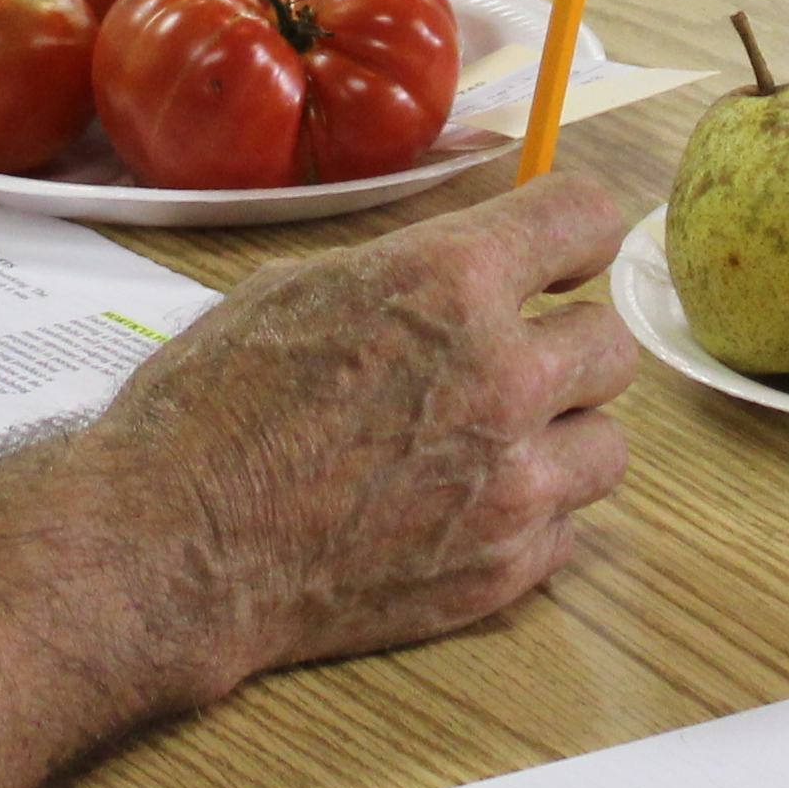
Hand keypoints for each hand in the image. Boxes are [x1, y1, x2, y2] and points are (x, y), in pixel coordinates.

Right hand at [85, 170, 645, 691]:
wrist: (175, 547)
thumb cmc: (210, 412)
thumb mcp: (298, 289)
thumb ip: (407, 277)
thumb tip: (465, 273)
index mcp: (450, 283)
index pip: (585, 220)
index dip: (574, 236)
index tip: (564, 254)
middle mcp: (503, 375)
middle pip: (612, 341)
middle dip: (565, 345)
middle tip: (512, 362)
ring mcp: (514, 482)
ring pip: (609, 444)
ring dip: (560, 437)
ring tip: (491, 445)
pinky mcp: (505, 568)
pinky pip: (568, 528)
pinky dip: (528, 517)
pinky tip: (461, 508)